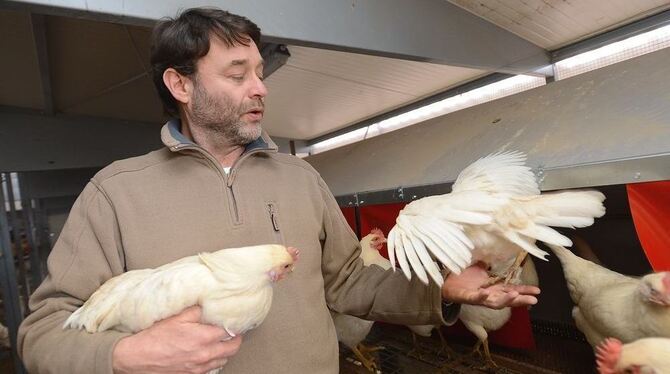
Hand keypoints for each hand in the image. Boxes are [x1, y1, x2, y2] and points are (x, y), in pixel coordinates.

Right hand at [112, 306, 241, 373]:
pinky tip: (208, 353)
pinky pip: (211, 368)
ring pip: (224, 360)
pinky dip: (214, 361)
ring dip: (225, 351)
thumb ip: (196, 311)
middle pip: (233, 348)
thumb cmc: (155, 337)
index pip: (231, 331)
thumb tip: (208, 305)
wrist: (137, 358)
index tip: (234, 320)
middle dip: (235, 339)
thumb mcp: (176, 317)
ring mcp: (199, 367)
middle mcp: (205, 354)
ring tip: (221, 342)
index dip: (234, 324)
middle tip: (233, 331)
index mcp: (204, 337)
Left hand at [441, 263, 539, 308]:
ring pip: (494, 303)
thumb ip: (490, 264)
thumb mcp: (479, 268)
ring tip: (514, 296)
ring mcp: (477, 297)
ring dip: (505, 300)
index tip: (538, 291)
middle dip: (520, 300)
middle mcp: (488, 295)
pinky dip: (481, 297)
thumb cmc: (463, 276)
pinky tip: (486, 294)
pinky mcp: (466, 297)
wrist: (445, 281)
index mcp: (493, 288)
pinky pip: (474, 299)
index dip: (524, 291)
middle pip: (507, 299)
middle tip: (533, 300)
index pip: (512, 290)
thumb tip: (499, 253)